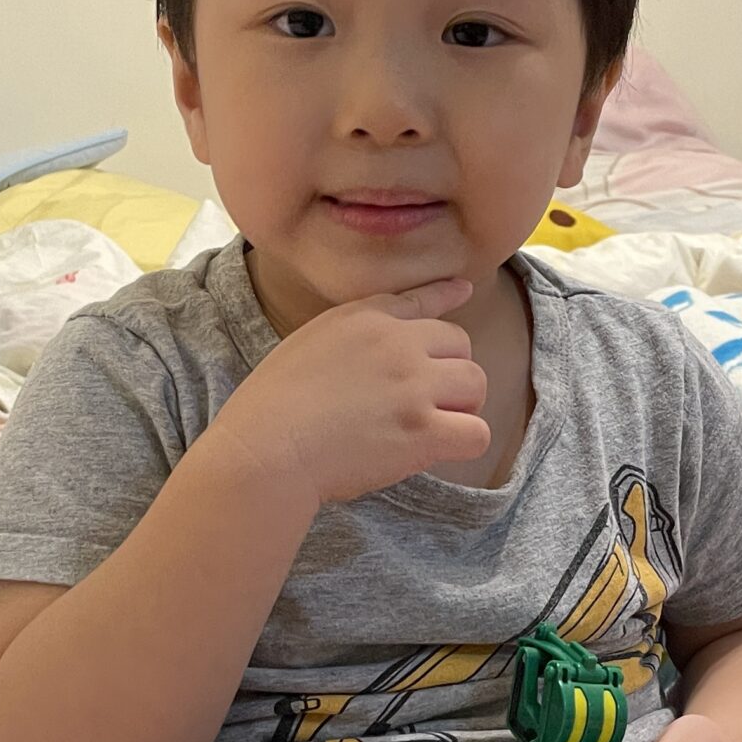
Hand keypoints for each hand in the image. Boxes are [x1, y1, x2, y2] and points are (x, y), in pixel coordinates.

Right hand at [217, 279, 491, 506]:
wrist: (265, 448)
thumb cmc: (270, 408)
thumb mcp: (305, 344)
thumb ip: (346, 335)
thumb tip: (378, 340)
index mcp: (363, 319)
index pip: (419, 299)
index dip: (446, 295)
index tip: (463, 290)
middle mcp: (396, 343)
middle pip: (461, 344)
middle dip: (450, 372)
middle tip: (426, 402)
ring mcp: (413, 386)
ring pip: (476, 384)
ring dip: (462, 407)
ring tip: (433, 428)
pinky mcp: (423, 431)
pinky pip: (477, 433)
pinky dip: (463, 444)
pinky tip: (437, 452)